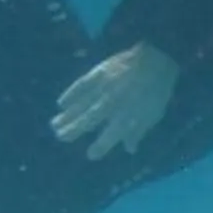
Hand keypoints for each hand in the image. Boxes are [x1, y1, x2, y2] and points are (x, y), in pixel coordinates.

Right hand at [52, 43, 179, 159]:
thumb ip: (139, 131)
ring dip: (68, 115)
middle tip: (61, 137)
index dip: (101, 146)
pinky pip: (81, 85)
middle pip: (90, 120)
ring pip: (82, 104)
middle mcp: (113, 104)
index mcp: (128, 116)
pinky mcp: (99, 73)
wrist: (157, 57)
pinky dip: (70, 94)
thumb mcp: (154, 113)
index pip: (111, 136)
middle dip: (74, 130)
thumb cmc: (157, 89)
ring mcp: (104, 88)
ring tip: (55, 125)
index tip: (90, 155)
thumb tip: (130, 149)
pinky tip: (60, 103)